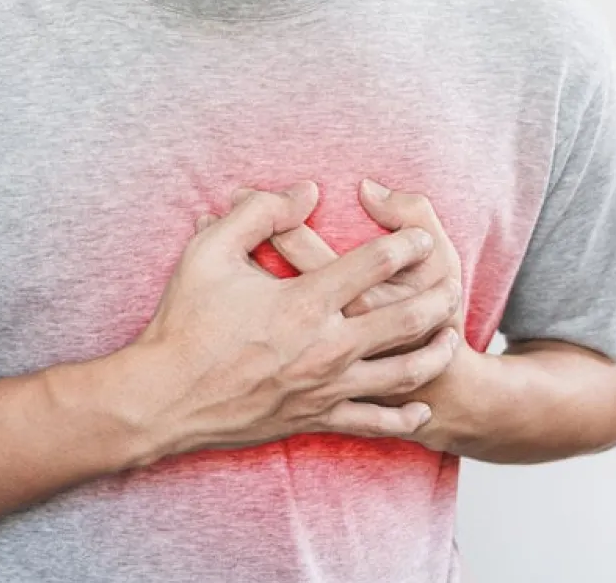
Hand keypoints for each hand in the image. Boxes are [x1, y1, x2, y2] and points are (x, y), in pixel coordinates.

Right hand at [125, 180, 460, 458]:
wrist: (162, 398)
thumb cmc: (182, 322)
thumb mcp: (208, 251)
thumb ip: (258, 212)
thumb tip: (304, 190)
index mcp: (305, 300)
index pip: (376, 262)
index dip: (407, 243)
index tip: (420, 236)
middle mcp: (326, 345)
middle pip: (407, 318)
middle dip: (439, 299)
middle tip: (452, 285)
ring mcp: (325, 387)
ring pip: (403, 372)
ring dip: (435, 352)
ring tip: (450, 338)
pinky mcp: (315, 418)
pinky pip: (373, 423)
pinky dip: (404, 418)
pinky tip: (421, 407)